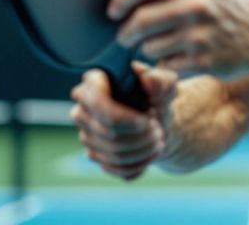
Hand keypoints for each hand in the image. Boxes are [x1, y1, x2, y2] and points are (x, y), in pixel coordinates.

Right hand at [70, 62, 177, 180]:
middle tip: (159, 131)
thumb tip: (149, 80)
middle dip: (141, 136)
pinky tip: (152, 154)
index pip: (99, 105)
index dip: (126, 119)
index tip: (149, 121)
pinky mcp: (94, 155)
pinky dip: (138, 165)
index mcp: (93, 84)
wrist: (157, 118)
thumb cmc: (157, 96)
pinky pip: (113, 169)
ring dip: (142, 151)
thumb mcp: (165, 84)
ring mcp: (86, 135)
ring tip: (159, 141)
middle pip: (108, 133)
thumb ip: (162, 80)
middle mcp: (82, 110)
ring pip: (112, 154)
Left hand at [107, 0, 248, 76]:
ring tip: (166, 42)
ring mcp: (200, 33)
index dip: (119, 0)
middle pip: (138, 21)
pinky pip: (165, 64)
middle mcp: (196, 2)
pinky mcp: (202, 60)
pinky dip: (167, 62)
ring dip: (150, 48)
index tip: (113, 11)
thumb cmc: (225, 3)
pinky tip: (181, 55)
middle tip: (125, 35)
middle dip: (125, 32)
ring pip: (149, 47)